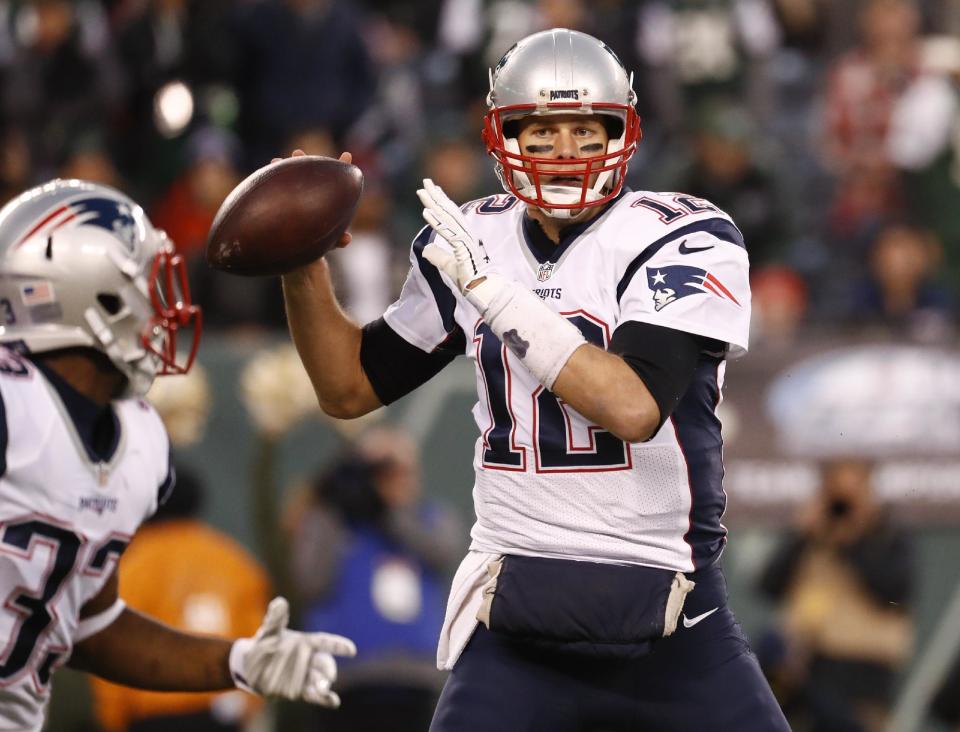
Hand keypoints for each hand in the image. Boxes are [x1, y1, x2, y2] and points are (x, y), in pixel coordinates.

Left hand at [230, 597, 355, 706]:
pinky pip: (314, 695)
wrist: (251, 666)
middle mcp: (310, 659)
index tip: (351, 650)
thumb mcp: (269, 630)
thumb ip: (275, 618)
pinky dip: (325, 699)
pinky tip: (334, 702)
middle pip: (324, 664)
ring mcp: (305, 676)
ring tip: (323, 689)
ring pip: (319, 680)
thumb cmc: (264, 644)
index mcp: (307, 642)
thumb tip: (280, 602)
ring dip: (323, 685)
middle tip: (329, 677)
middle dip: (328, 670)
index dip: (338, 646)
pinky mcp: (299, 690)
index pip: (325, 643)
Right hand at [273, 149, 352, 249]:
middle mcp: (309, 192)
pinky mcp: (280, 201)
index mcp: (325, 198)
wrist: (298, 249)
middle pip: (307, 173)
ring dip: (282, 168)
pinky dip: (269, 184)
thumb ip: (338, 240)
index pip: (335, 179)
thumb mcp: (329, 242)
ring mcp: (293, 194)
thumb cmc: (317, 243)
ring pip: (289, 179)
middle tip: (296, 153)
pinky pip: (274, 191)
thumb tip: (347, 238)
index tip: (347, 155)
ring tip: (274, 161)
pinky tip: (261, 177)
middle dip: (303, 161)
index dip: (341, 166)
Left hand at [418, 179, 490, 293]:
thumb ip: (438, 257)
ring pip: (447, 217)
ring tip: (422, 191)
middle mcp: (465, 234)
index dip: (442, 201)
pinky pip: (447, 232)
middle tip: (425, 181)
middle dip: (436, 195)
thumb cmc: (469, 280)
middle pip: (449, 211)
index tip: (433, 189)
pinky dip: (436, 221)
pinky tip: (426, 212)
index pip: (451, 215)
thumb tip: (426, 250)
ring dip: (434, 203)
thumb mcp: (448, 266)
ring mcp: (464, 240)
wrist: (482, 290)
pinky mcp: (462, 248)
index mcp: (464, 236)